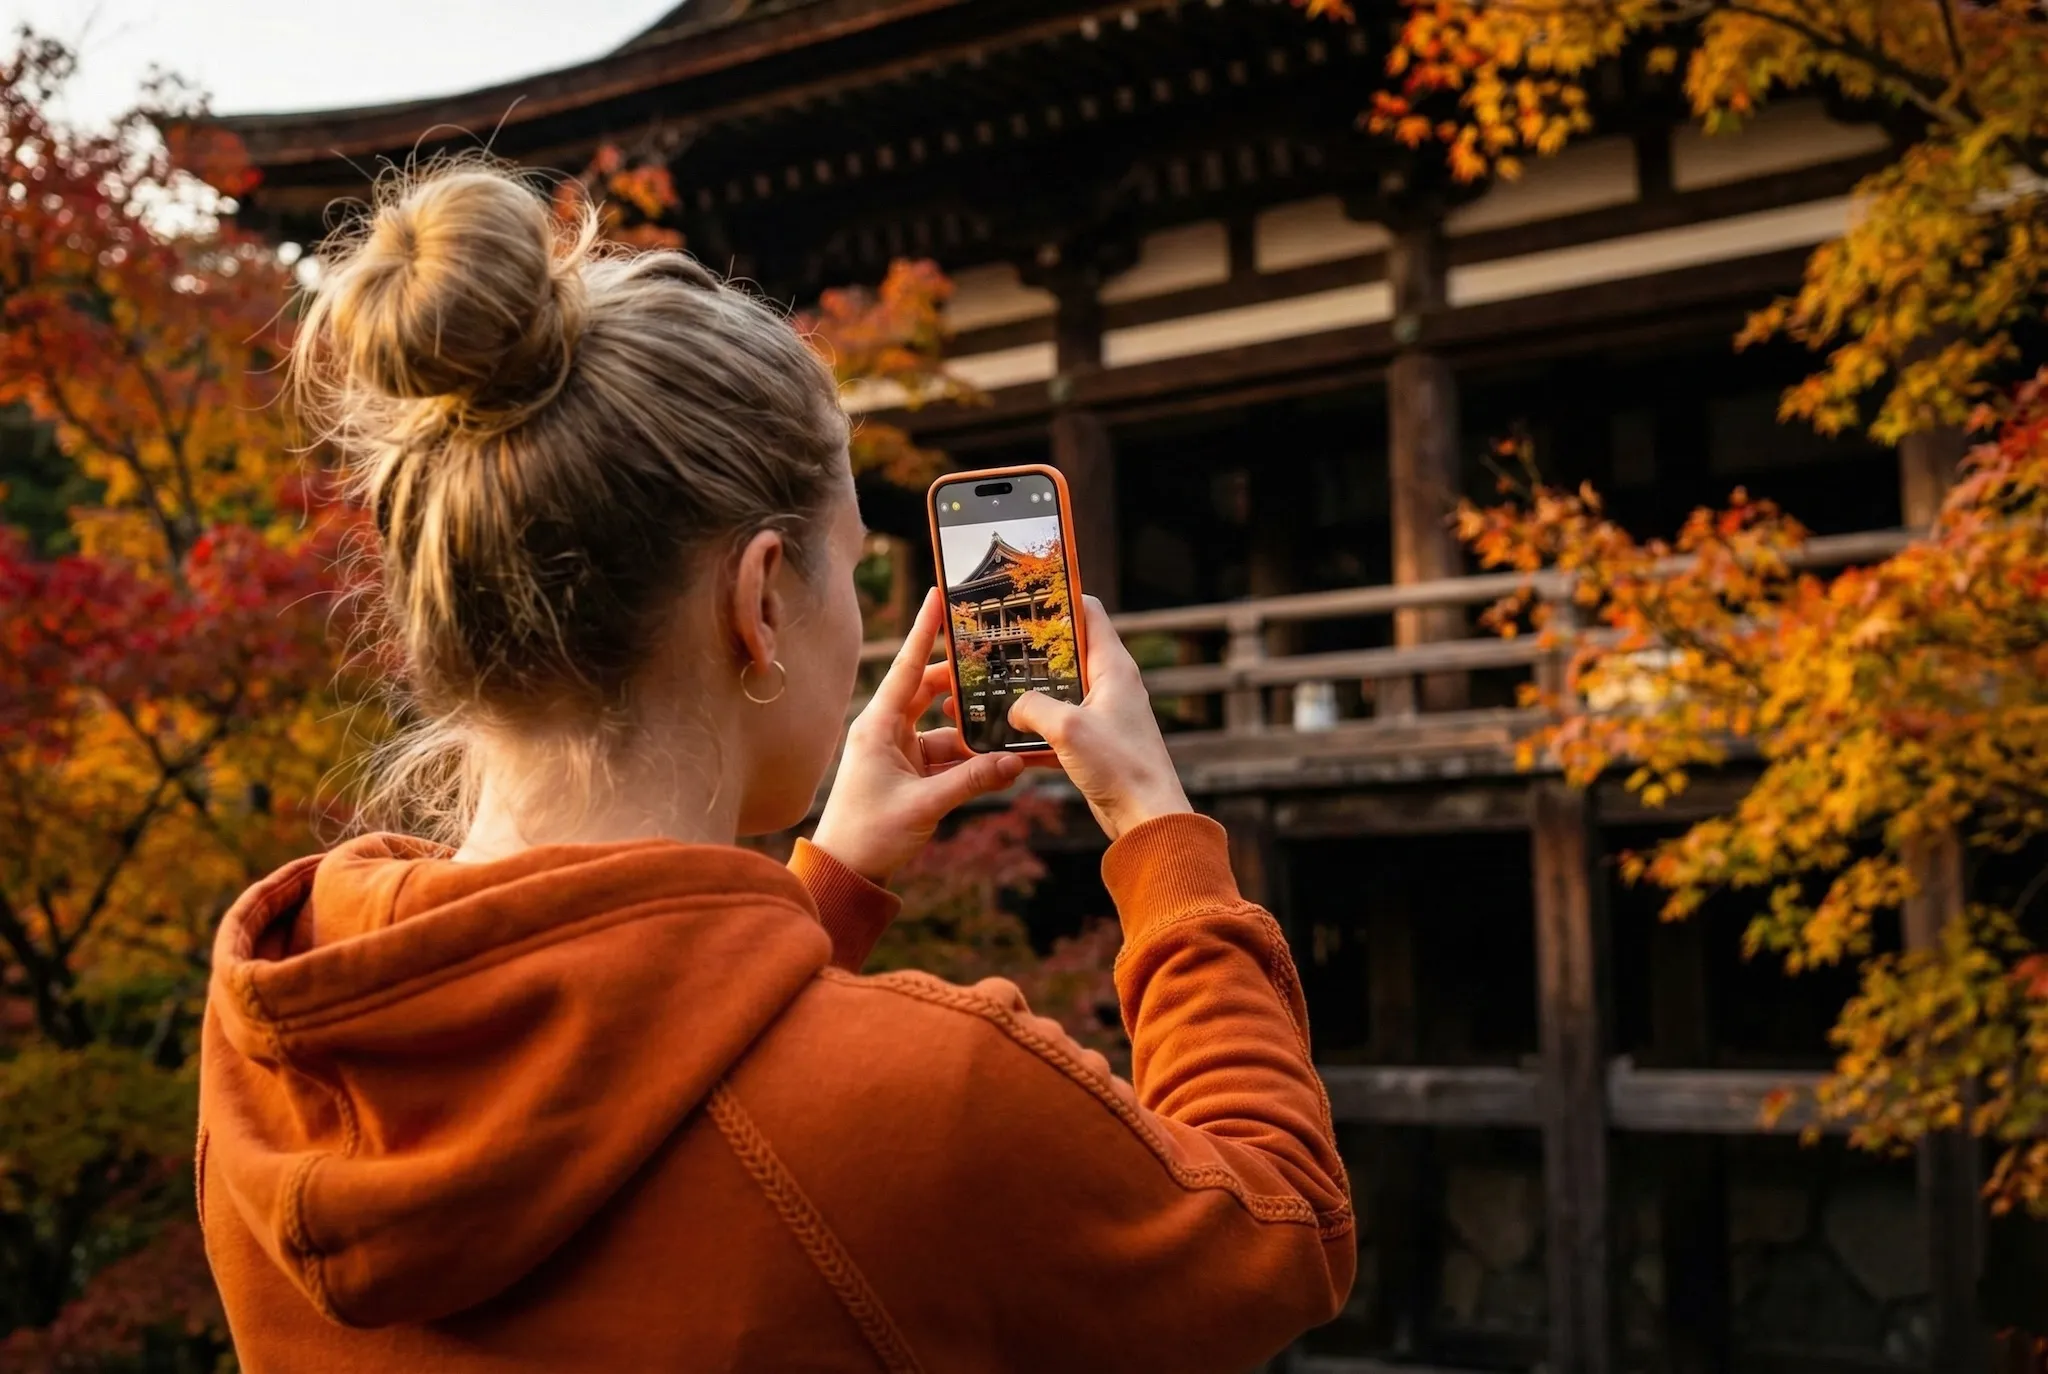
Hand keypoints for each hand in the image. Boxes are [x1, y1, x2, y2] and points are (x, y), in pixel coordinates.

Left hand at [811, 588, 1025, 882]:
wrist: (847, 872)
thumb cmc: (869, 834)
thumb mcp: (925, 805)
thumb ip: (972, 781)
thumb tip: (1014, 762)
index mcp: (878, 725)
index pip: (908, 667)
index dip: (925, 631)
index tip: (939, 596)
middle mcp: (887, 730)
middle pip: (930, 691)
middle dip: (963, 681)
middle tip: (994, 660)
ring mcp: (899, 752)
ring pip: (944, 727)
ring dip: (972, 730)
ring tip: (1007, 724)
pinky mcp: (911, 774)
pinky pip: (947, 756)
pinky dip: (970, 760)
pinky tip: (999, 765)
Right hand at [1008, 596, 1190, 842]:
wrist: (1146, 819)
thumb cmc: (1121, 768)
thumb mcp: (1068, 729)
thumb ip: (1033, 708)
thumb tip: (1013, 708)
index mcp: (1113, 667)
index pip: (1088, 612)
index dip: (1059, 598)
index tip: (1026, 594)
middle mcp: (1110, 685)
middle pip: (1067, 650)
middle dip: (1032, 648)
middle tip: (996, 642)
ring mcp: (1102, 714)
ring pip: (1059, 690)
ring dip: (1029, 692)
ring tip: (993, 686)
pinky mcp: (1094, 743)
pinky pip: (1058, 726)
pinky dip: (1035, 729)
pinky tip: (1006, 737)